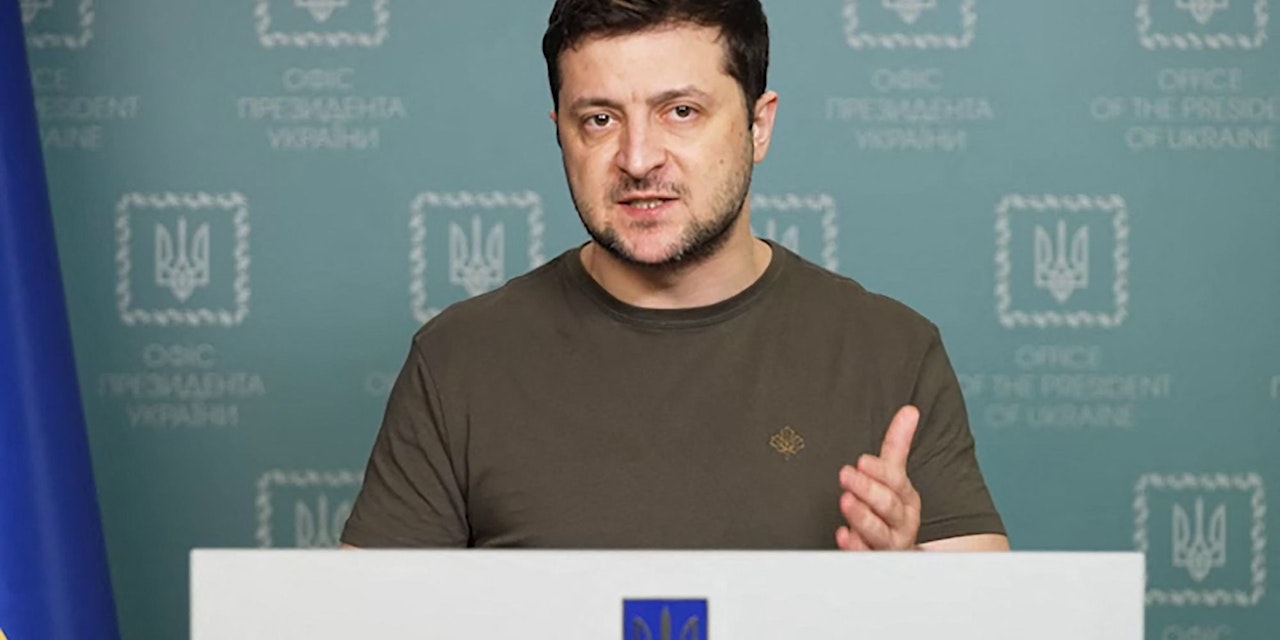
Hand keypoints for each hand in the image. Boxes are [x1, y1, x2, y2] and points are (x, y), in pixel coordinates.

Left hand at [836, 405, 920, 550]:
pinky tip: (843, 535)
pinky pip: (866, 555)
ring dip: (861, 516)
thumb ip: (898, 445)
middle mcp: (901, 521)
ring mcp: (889, 542)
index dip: (880, 472)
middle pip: (888, 505)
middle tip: (846, 475)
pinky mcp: (874, 558)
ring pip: (878, 532)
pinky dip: (855, 546)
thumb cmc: (891, 507)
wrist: (899, 550)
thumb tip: (910, 410)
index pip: (896, 481)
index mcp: (907, 497)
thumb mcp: (895, 476)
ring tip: (845, 502)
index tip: (862, 461)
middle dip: (867, 489)